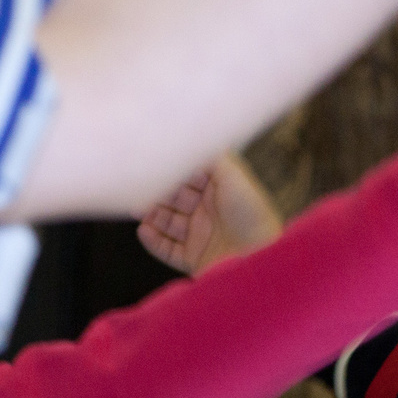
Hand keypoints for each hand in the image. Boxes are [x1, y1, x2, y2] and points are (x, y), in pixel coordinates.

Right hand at [137, 154, 283, 275]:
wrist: (260, 257)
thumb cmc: (251, 212)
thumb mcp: (232, 174)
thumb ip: (208, 155)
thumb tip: (188, 137)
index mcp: (221, 191)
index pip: (188, 177)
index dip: (170, 172)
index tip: (151, 165)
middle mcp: (210, 213)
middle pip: (175, 199)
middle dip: (156, 193)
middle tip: (137, 188)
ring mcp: (202, 237)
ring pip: (168, 224)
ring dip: (152, 216)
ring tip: (137, 209)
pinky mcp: (196, 260)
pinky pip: (168, 250)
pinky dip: (154, 241)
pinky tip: (143, 231)